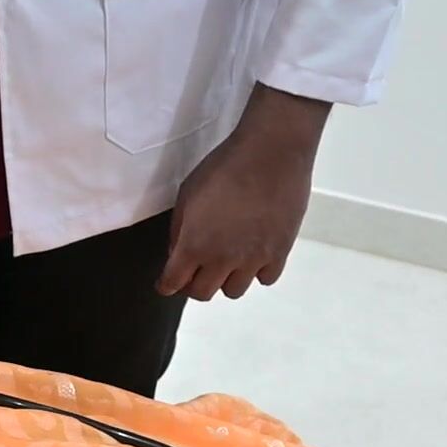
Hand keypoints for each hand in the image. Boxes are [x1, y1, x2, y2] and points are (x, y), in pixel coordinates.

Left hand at [158, 86, 330, 300]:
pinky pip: (265, 278)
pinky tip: (255, 252)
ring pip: (233, 291)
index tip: (167, 282)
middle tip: (197, 269)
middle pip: (202, 294)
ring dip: (226, 278)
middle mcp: (222, 260)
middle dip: (194, 284)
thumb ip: (179, 229)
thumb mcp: (188, 193)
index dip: (167, 284)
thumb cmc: (225, 166)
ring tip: (229, 258)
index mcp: (194, 245)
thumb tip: (177, 253)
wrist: (271, 152)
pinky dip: (258, 270)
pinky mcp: (279, 253)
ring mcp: (253, 260)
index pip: (173, 284)